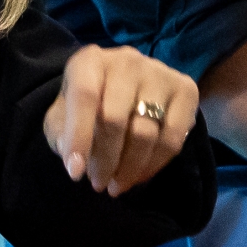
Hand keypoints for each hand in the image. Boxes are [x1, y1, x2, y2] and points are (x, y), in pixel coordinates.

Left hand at [44, 46, 200, 194]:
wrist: (126, 89)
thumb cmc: (89, 105)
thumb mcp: (63, 115)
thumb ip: (61, 131)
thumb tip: (74, 156)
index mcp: (90, 61)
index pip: (84, 96)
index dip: (79, 136)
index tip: (75, 173)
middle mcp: (127, 61)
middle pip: (115, 119)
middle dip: (105, 160)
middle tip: (98, 184)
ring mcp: (159, 73)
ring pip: (145, 133)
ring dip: (129, 168)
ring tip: (117, 185)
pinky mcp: (185, 89)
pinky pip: (173, 138)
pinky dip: (155, 164)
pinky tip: (140, 175)